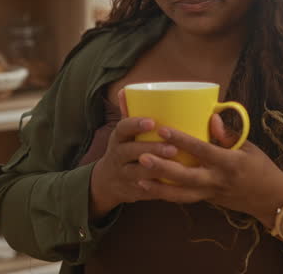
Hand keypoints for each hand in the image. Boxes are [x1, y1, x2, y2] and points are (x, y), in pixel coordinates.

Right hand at [89, 90, 177, 218]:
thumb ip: (129, 113)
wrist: (106, 182)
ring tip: (176, 165)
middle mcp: (117, 156)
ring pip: (137, 173)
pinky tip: (173, 186)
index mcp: (117, 138)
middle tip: (173, 147)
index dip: (135, 125)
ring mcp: (122, 176)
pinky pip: (144, 191)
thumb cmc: (123, 149)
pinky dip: (157, 189)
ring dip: (156, 169)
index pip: (122, 128)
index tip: (152, 122)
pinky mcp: (131, 192)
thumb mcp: (122, 134)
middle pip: (131, 152)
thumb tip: (126, 89)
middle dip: (151, 149)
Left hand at [134, 114, 282, 228]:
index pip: (202, 150)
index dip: (182, 140)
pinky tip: (150, 188)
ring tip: (139, 179)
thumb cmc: (261, 167)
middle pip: (186, 177)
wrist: (271, 199)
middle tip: (142, 157)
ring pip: (181, 195)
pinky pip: (185, 199)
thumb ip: (227, 134)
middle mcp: (218, 180)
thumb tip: (211, 116)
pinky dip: (167, 195)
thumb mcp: (248, 147)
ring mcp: (211, 194)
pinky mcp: (207, 201)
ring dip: (159, 189)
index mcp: (229, 162)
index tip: (163, 130)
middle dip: (162, 168)